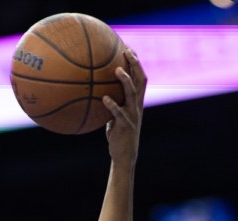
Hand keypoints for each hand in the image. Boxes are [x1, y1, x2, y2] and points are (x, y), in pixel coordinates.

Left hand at [103, 49, 145, 166]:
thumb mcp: (114, 117)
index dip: (136, 63)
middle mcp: (137, 106)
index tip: (128, 48)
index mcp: (136, 102)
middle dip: (135, 64)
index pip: (140, 78)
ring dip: (125, 80)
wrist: (124, 155)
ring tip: (117, 69)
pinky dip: (112, 105)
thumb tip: (96, 94)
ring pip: (132, 93)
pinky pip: (119, 113)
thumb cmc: (117, 136)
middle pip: (140, 80)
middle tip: (127, 50)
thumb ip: (110, 105)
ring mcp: (133, 115)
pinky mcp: (125, 125)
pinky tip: (104, 98)